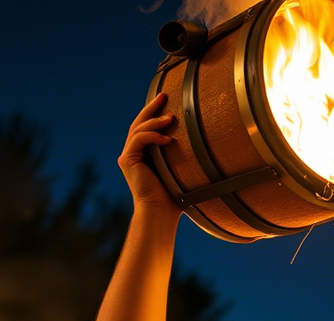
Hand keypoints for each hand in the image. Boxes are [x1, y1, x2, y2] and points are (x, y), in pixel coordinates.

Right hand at [118, 94, 180, 216]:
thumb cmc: (175, 197)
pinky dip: (152, 136)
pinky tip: (167, 138)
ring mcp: (128, 156)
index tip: (168, 101)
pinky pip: (139, 139)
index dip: (155, 113)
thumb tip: (206, 145)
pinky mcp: (127, 160)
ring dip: (154, 121)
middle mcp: (133, 153)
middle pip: (140, 123)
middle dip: (151, 108)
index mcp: (143, 155)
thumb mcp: (181, 171)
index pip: (146, 128)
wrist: (160, 212)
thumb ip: (183, 156)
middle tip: (164, 95)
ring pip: (138, 129)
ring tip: (170, 118)